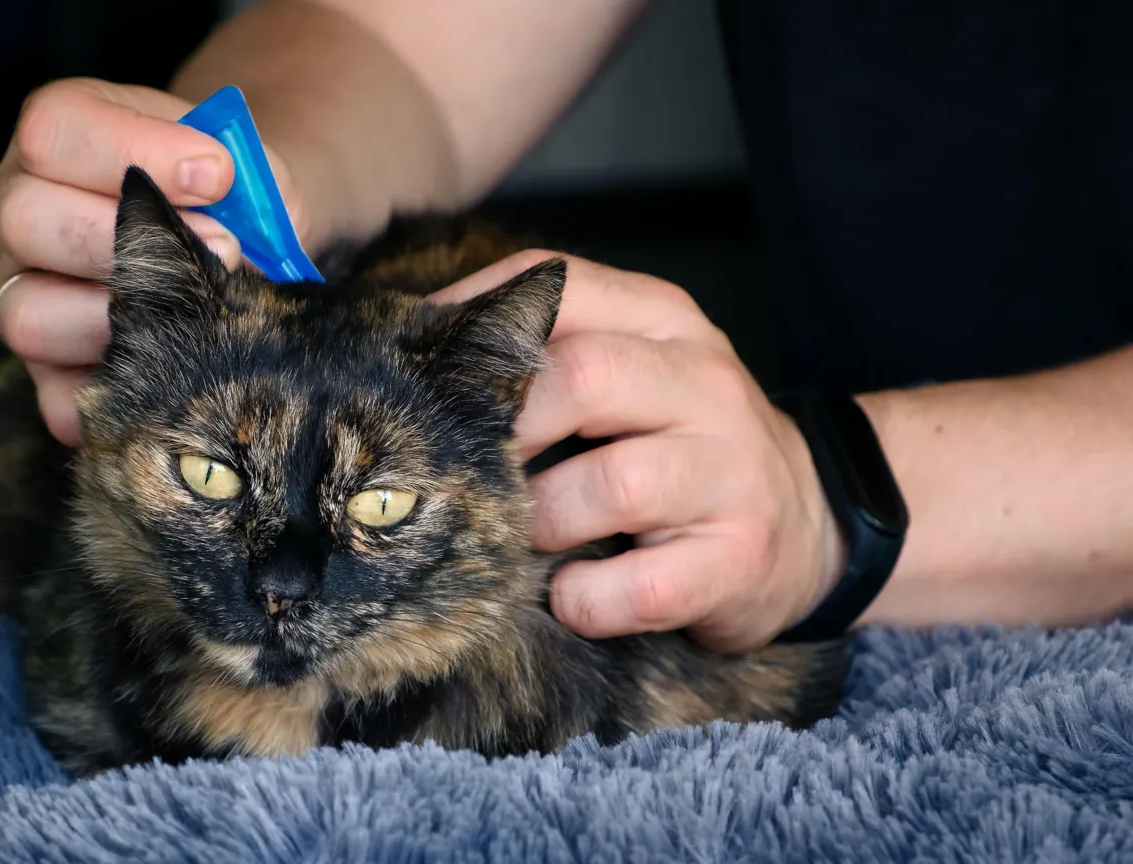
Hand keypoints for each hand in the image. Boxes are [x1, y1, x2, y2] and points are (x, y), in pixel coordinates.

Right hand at [0, 78, 304, 445]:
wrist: (249, 236)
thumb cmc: (233, 193)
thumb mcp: (245, 165)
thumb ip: (245, 186)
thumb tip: (234, 245)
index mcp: (58, 137)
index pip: (50, 130)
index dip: (131, 151)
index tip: (218, 174)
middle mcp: (21, 209)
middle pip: (21, 218)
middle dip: (128, 239)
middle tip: (223, 247)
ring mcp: (25, 293)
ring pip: (24, 314)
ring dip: (118, 320)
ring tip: (196, 313)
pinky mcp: (49, 373)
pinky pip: (60, 399)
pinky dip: (118, 394)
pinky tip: (176, 370)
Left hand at [431, 251, 847, 651]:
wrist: (811, 525)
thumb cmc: (679, 446)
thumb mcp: (631, 372)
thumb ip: (547, 351)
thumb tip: (414, 353)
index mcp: (666, 323)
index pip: (560, 288)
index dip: (473, 322)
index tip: (415, 368)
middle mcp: (706, 384)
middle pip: (580, 376)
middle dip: (503, 428)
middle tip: (462, 471)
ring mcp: (730, 472)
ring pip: (610, 485)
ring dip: (539, 522)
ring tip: (522, 540)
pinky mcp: (738, 559)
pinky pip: (639, 587)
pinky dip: (586, 599)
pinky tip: (571, 595)